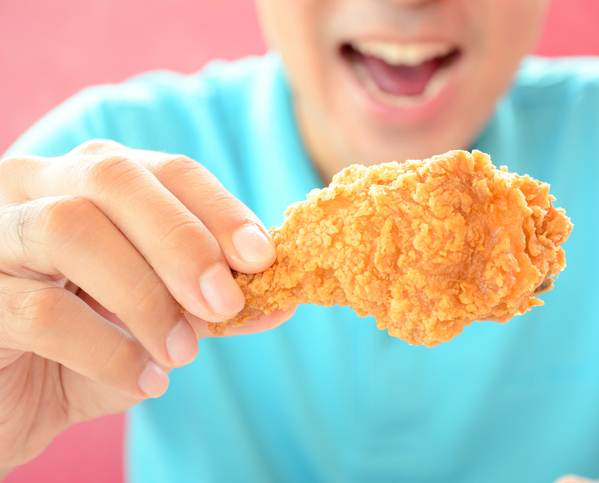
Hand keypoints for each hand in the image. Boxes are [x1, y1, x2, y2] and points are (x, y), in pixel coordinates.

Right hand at [0, 140, 292, 468]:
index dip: (219, 209)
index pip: (166, 170)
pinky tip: (144, 380)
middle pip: (114, 178)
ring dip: (145, 295)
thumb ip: (211, 306)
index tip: (262, 258)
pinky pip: (40, 309)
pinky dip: (108, 349)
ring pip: (71, 228)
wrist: (10, 400)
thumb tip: (282, 299)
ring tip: (183, 353)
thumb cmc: (86, 348)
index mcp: (91, 182)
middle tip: (225, 303)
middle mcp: (34, 188)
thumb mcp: (160, 322)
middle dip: (183, 241)